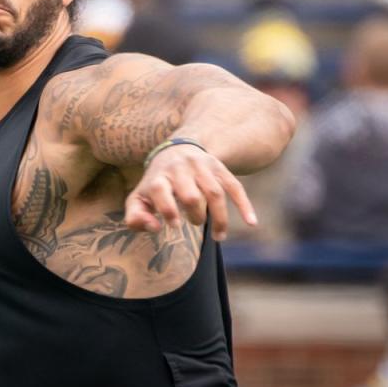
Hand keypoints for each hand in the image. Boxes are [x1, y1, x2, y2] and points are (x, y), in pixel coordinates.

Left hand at [123, 144, 256, 241]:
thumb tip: (154, 228)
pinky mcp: (219, 168)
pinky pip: (235, 186)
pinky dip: (244, 205)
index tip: (174, 226)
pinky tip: (252, 222)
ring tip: (218, 236)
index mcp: (158, 176)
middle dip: (195, 215)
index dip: (167, 210)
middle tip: (193, 222)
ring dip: (219, 218)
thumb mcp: (139, 198)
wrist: (175, 150)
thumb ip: (136, 217)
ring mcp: (201, 167)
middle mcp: (180, 168)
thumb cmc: (156, 183)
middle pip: (192, 196)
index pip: (160, 190)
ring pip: (215, 193)